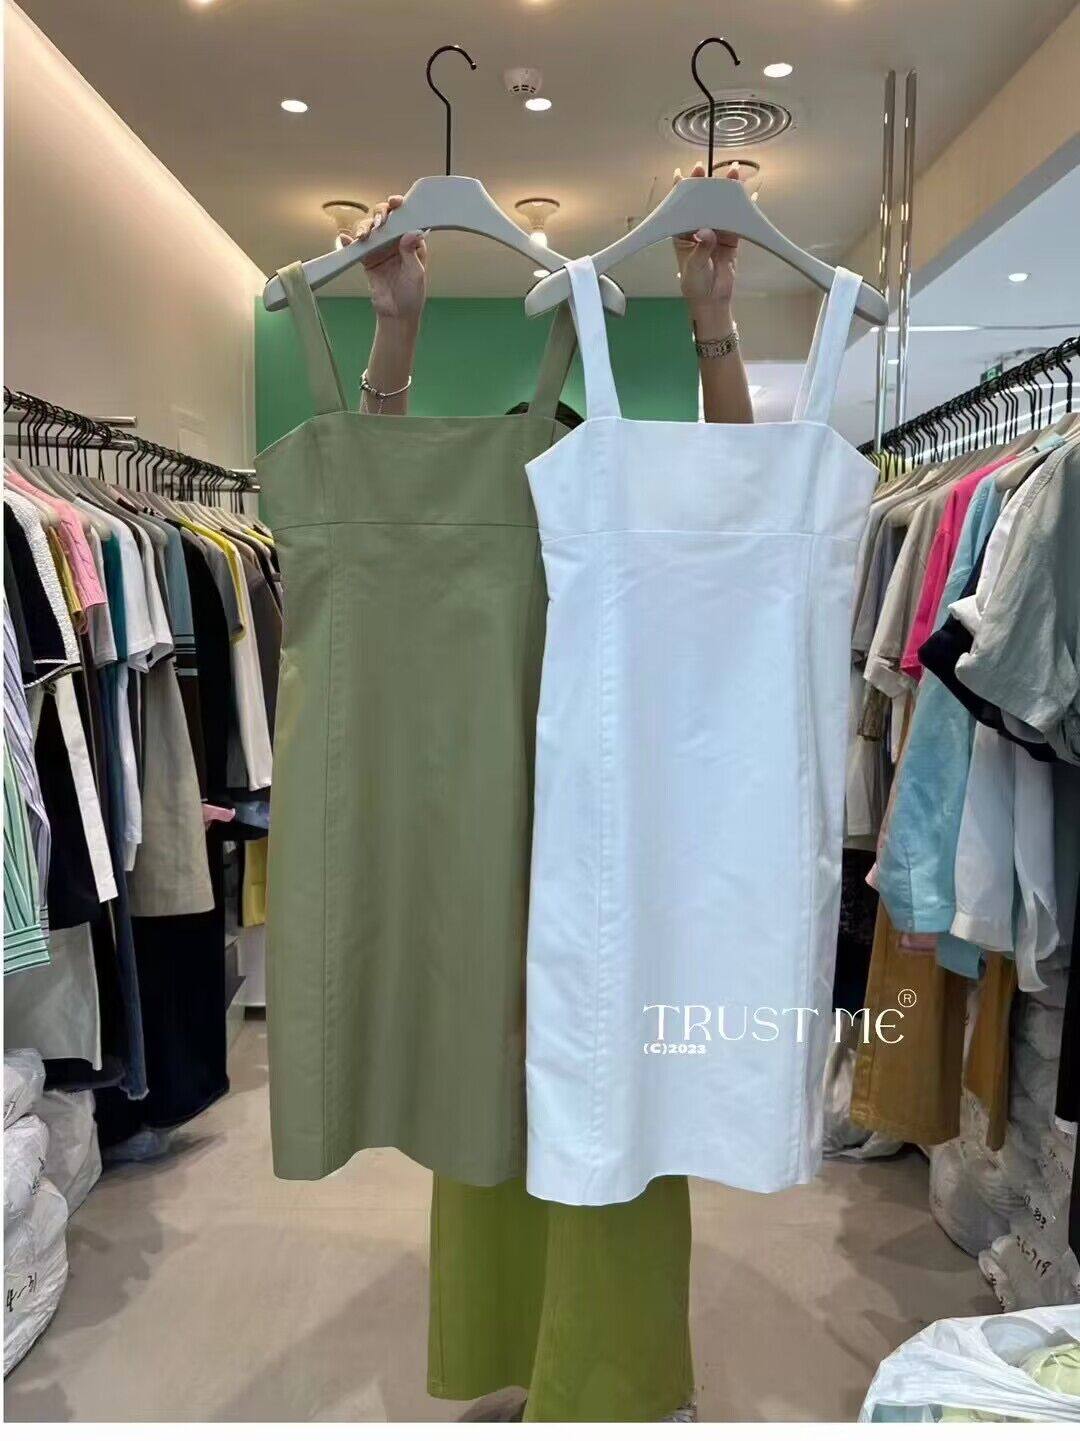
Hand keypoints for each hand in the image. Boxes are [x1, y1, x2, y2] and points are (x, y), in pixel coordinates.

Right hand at [348, 195, 427, 326]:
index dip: (400, 207)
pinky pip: (356, 246)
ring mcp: (380, 249)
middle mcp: (395, 241)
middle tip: (379, 224)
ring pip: (369, 228)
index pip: (405, 218)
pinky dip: (349, 240)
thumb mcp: (416, 274)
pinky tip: (345, 239)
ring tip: (364, 236)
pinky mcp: (367, 259)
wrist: (396, 315)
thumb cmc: (412, 295)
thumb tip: (410, 232)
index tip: (395, 203)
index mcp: (411, 241)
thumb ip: (412, 253)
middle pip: (385, 218)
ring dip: (364, 226)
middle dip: (380, 215)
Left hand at [672, 161, 740, 320]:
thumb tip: (708, 233)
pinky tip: (751, 195)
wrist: (712, 300)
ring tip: (732, 173)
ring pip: (721, 208)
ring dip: (727, 192)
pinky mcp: (731, 238)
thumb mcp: (693, 267)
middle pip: (702, 202)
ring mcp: (716, 232)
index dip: (680, 191)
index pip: (680, 209)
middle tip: (707, 168)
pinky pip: (738, 220)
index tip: (682, 174)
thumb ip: (701, 249)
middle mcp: (699, 229)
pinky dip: (744, 209)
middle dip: (706, 185)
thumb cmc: (695, 284)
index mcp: (683, 234)